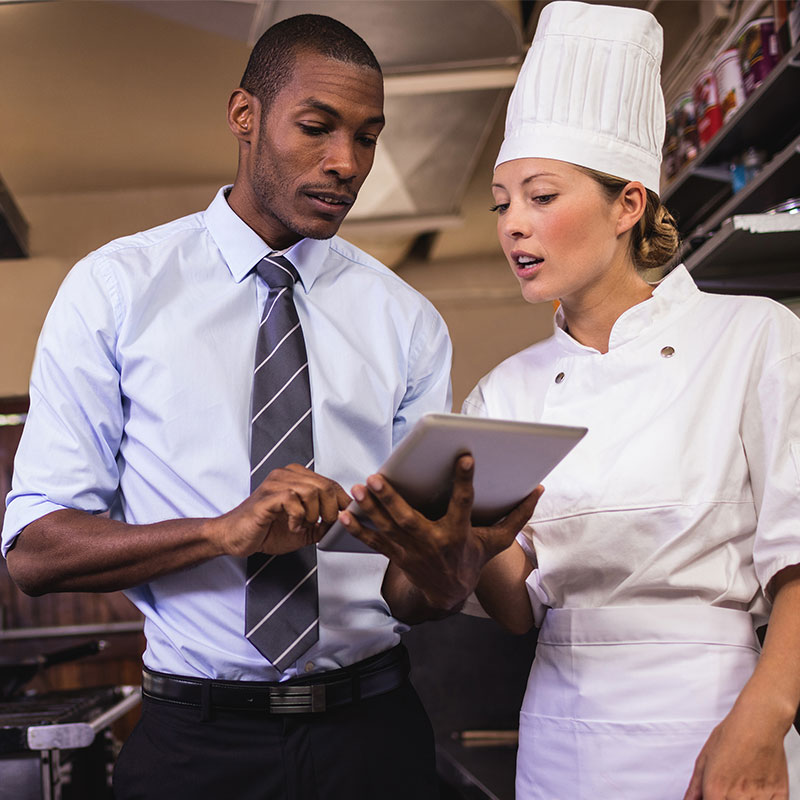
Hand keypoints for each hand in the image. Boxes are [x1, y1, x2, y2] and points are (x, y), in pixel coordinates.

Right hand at [213, 464, 351, 556]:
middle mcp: (286, 475)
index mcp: (296, 478)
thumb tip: (342, 523)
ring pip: (311, 491)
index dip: (342, 500)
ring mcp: (275, 484)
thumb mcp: (303, 529)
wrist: (235, 537)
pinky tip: (293, 526)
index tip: (346, 515)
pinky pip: (293, 500)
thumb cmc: (265, 530)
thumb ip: (321, 524)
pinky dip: (298, 518)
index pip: (330, 483)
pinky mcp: (267, 497)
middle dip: (330, 509)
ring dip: (313, 514)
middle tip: (323, 524)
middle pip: (325, 486)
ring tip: (304, 525)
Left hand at [339, 454, 542, 611]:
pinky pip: (374, 542)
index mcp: (459, 533)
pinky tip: (343, 514)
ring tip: (358, 488)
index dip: (465, 481)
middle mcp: (432, 542)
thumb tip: (538, 489)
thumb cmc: (473, 560)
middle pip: (409, 518)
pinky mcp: (396, 556)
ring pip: (387, 528)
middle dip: (391, 499)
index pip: (464, 503)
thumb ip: (517, 515)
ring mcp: (411, 551)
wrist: (449, 594)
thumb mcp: (497, 541)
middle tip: (376, 477)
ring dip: (370, 509)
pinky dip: (358, 529)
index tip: (464, 457)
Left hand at [683, 700, 789, 799]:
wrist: (759, 723)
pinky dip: (764, 799)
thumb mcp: (704, 757)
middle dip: (727, 797)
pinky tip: (758, 790)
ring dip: (746, 798)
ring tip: (744, 783)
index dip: (711, 799)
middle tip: (731, 785)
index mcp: (716, 789)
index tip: (714, 795)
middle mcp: (737, 797)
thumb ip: (695, 786)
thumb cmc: (731, 736)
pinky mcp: (779, 796)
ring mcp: (759, 798)